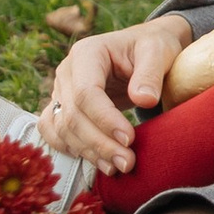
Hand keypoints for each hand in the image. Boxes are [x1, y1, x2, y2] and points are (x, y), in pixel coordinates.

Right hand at [40, 17, 193, 173]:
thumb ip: (151, 73)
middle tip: (127, 163)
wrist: (144, 48)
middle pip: (72, 115)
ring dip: (87, 152)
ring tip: (117, 167)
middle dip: (99, 143)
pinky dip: (71, 149)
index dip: (105, 120)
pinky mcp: (62, 106)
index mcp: (87, 53)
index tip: (129, 139)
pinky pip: (54, 132)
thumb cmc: (152, 46)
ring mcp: (61, 90)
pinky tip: (96, 161)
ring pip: (62, 128)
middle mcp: (66, 72)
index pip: (86, 93)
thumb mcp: (158, 51)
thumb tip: (144, 100)